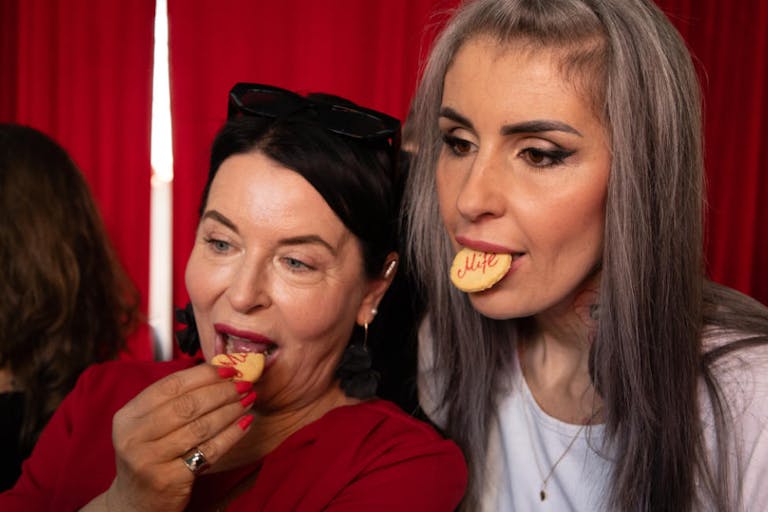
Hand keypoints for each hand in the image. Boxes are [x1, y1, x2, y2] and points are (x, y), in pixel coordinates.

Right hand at [98, 364, 254, 511]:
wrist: (137, 504)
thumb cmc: (151, 456)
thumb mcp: (150, 426)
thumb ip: (174, 401)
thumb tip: (218, 373)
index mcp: (128, 416)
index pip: (170, 386)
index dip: (203, 375)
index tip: (229, 369)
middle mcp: (133, 436)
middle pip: (187, 405)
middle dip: (221, 392)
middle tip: (244, 385)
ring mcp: (148, 459)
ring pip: (200, 426)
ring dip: (230, 410)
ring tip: (248, 401)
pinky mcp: (168, 479)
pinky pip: (208, 451)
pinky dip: (231, 434)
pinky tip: (245, 423)